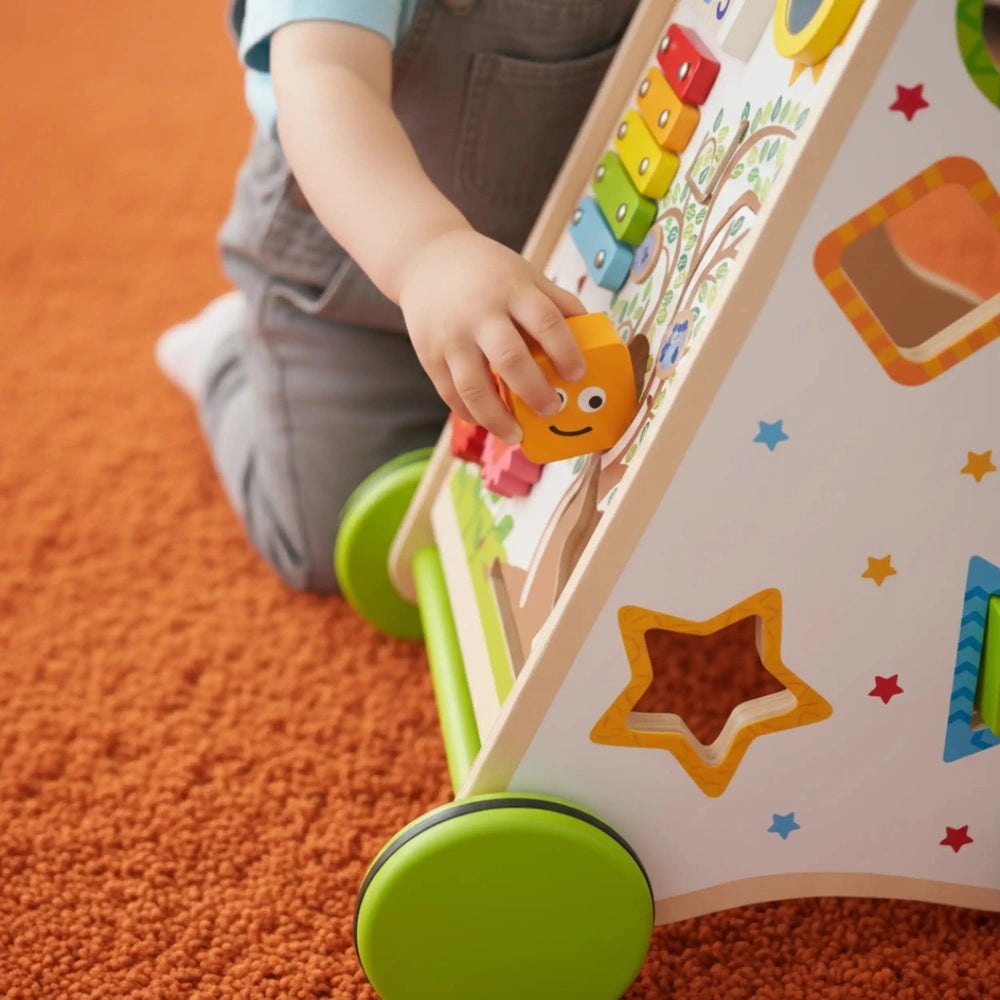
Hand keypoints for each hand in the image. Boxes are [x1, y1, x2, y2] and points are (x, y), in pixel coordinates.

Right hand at [398, 229, 586, 445]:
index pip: (545, 321)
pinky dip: (471, 414)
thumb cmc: (488, 272)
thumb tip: (593, 334)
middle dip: (534, 391)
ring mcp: (452, 337)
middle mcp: (480, 314)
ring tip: (517, 436)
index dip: (565, 351)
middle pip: (509, 358)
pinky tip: (489, 423)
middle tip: (552, 411)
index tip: (578, 375)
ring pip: (474, 387)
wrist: (426, 260)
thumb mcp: (525, 274)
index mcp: (512, 290)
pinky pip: (451, 394)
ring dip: (498, 418)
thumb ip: (557, 302)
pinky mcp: (430, 355)